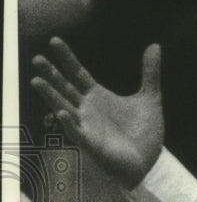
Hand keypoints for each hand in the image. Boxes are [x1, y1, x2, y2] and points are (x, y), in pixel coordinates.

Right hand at [30, 37, 163, 188]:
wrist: (148, 161)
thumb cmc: (144, 133)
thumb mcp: (150, 99)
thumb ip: (150, 73)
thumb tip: (155, 45)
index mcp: (98, 97)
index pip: (78, 73)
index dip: (67, 58)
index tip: (54, 40)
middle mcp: (88, 110)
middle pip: (65, 88)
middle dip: (51, 74)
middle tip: (37, 59)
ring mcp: (88, 127)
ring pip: (64, 108)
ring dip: (51, 96)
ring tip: (37, 81)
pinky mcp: (93, 145)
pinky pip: (78, 134)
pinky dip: (71, 124)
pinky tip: (64, 113)